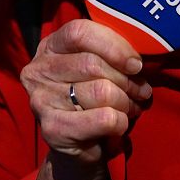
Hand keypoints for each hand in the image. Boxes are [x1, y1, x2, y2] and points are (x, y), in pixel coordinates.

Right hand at [21, 18, 151, 169]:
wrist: (79, 147)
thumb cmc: (93, 99)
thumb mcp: (99, 67)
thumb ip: (110, 53)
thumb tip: (136, 60)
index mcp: (51, 46)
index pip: (80, 32)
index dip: (113, 45)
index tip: (136, 64)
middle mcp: (38, 70)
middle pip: (92, 64)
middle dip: (126, 79)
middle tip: (141, 91)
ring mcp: (41, 100)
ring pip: (101, 91)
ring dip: (126, 102)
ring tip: (131, 107)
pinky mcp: (52, 129)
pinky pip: (103, 118)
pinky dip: (121, 121)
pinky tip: (120, 124)